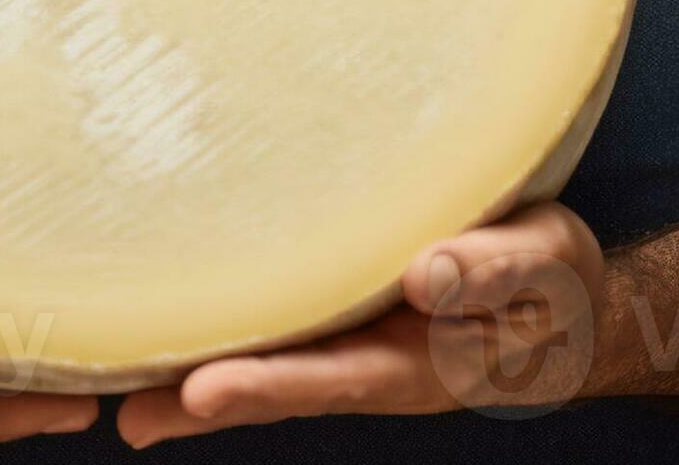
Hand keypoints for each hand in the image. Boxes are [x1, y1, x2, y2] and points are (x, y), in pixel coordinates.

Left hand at [114, 202, 604, 445]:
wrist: (564, 299)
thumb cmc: (554, 279)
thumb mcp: (544, 265)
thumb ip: (492, 272)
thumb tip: (427, 275)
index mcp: (424, 364)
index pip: (338, 377)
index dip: (271, 386)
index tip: (204, 392)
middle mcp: (373, 364)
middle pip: (283, 385)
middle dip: (207, 399)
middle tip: (132, 414)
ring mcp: (353, 345)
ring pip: (270, 368)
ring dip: (192, 382)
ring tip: (114, 399)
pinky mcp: (339, 316)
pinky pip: (277, 335)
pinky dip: (217, 346)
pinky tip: (152, 352)